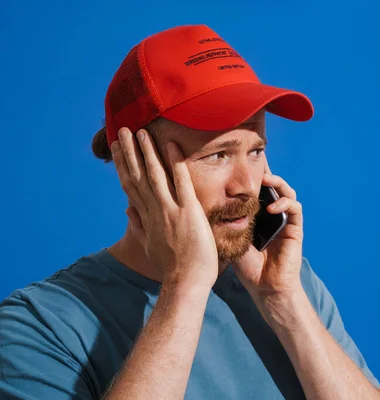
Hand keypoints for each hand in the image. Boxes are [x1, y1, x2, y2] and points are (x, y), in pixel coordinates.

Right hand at [111, 128, 218, 287]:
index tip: (118, 149)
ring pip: (154, 174)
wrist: (185, 282)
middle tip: (122, 130)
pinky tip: (170, 144)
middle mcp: (154, 210)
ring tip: (139, 131)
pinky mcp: (187, 211)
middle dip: (129, 152)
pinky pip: (181, 182)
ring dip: (146, 151)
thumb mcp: (151, 246)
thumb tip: (127, 212)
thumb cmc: (172, 267)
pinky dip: (175, 162)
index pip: (131, 185)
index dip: (123, 165)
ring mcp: (169, 210)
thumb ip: (139, 226)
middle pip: (137, 175)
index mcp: (146, 217)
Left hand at [232, 161, 303, 299]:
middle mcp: (273, 215)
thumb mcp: (232, 239)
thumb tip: (205, 205)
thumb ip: (225, 222)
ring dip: (278, 183)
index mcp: (258, 215)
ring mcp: (285, 220)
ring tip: (266, 180)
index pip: (256, 190)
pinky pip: (295, 208)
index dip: (252, 176)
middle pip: (273, 186)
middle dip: (267, 172)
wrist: (265, 287)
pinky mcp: (295, 228)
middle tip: (257, 163)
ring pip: (287, 191)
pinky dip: (285, 203)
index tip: (241, 162)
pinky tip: (273, 207)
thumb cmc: (248, 267)